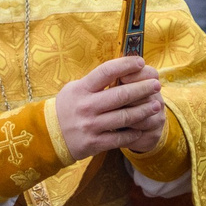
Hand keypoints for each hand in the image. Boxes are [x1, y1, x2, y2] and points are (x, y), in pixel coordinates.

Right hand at [53, 58, 168, 158]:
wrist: (48, 136)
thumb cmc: (66, 108)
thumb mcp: (74, 89)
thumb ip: (95, 82)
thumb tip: (122, 69)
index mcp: (82, 89)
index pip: (106, 71)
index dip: (125, 65)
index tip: (140, 62)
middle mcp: (86, 106)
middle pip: (121, 95)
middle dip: (142, 89)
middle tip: (157, 85)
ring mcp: (91, 125)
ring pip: (124, 117)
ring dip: (143, 111)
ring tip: (155, 105)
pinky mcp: (94, 143)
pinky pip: (119, 137)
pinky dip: (133, 133)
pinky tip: (142, 128)